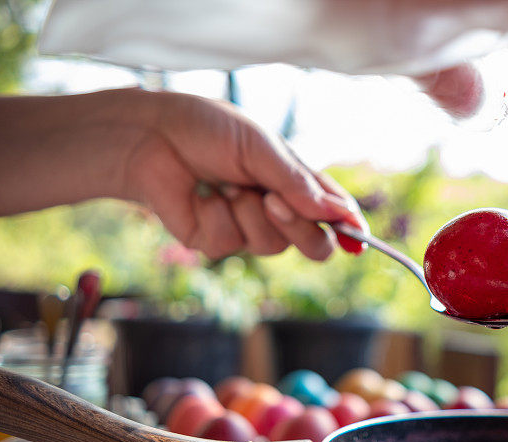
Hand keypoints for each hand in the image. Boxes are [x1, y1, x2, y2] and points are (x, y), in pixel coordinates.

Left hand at [0, 88, 367, 260]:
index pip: (332, 213)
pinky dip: (219, 216)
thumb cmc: (207, 129)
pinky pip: (231, 244)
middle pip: (313, 244)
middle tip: (276, 202)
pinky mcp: (213, 241)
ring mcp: (245, 227)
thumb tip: (340, 214)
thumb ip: (300, 184)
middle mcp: (275, 208)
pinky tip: (204, 194)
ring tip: (228, 184)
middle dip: (300, 228)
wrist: (150, 135)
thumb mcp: (262, 148)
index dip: (348, 227)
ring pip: (272, 246)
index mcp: (293, 182)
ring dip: (250, 213)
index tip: (357, 235)